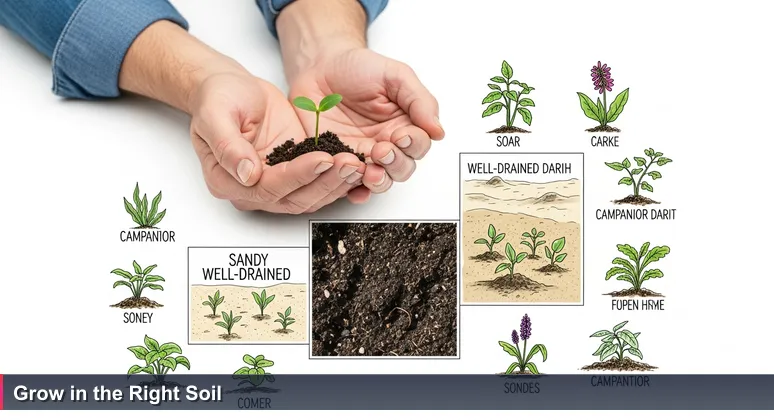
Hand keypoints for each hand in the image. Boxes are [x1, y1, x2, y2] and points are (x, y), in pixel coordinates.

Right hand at [189, 72, 365, 212]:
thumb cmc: (218, 98)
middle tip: (350, 163)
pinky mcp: (296, 172)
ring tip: (358, 164)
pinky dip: (339, 178)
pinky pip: (320, 183)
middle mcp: (253, 190)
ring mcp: (277, 183)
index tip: (321, 158)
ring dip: (336, 183)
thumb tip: (247, 173)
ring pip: (311, 195)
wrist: (231, 88)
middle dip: (325, 182)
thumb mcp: (216, 114)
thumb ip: (227, 145)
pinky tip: (358, 165)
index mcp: (227, 181)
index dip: (297, 176)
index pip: (268, 188)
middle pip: (295, 198)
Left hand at [276, 0, 444, 200]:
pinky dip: (351, 190)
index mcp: (404, 125)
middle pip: (402, 169)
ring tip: (368, 170)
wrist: (319, 66)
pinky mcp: (337, 161)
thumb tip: (438, 130)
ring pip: (379, 180)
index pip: (419, 146)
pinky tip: (351, 187)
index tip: (402, 135)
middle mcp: (386, 144)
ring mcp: (361, 156)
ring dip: (377, 180)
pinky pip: (348, 184)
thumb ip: (419, 100)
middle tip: (381, 150)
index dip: (413, 145)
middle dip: (394, 164)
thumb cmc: (358, 67)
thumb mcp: (395, 75)